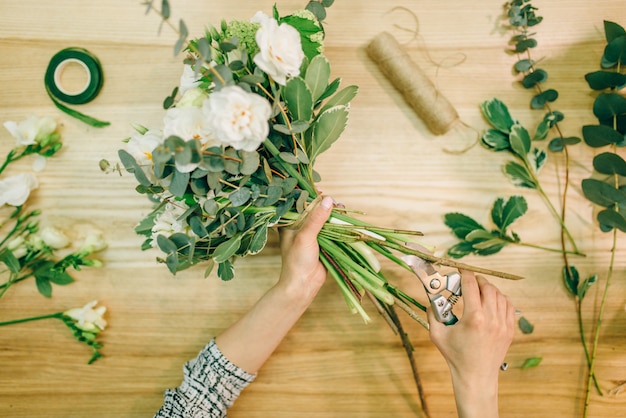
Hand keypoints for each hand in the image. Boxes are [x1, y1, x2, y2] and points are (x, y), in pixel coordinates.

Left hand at [276, 195, 333, 305]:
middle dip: (325, 204)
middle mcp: (299, 227)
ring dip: (333, 213)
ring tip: (341, 208)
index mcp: (289, 223)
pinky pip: (331, 229)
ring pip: (324, 218)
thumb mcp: (305, 237)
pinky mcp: (322, 242)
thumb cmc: (297, 261)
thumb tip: (328, 200)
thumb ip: (316, 218)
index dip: (310, 196)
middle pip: (314, 209)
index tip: (321, 190)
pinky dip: (338, 224)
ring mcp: (312, 234)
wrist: (302, 286)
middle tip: (335, 202)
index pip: (299, 203)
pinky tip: (345, 219)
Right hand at [428, 270, 514, 417]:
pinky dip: (501, 299)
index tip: (461, 270)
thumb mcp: (437, 334)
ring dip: (489, 289)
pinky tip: (493, 300)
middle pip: (487, 287)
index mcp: (473, 318)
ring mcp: (503, 325)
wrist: (475, 376)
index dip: (465, 273)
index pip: (471, 285)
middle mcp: (491, 319)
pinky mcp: (509, 330)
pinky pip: (509, 306)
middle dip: (478, 280)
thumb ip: (432, 313)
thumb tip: (430, 297)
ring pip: (500, 295)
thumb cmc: (455, 356)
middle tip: (469, 280)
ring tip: (480, 290)